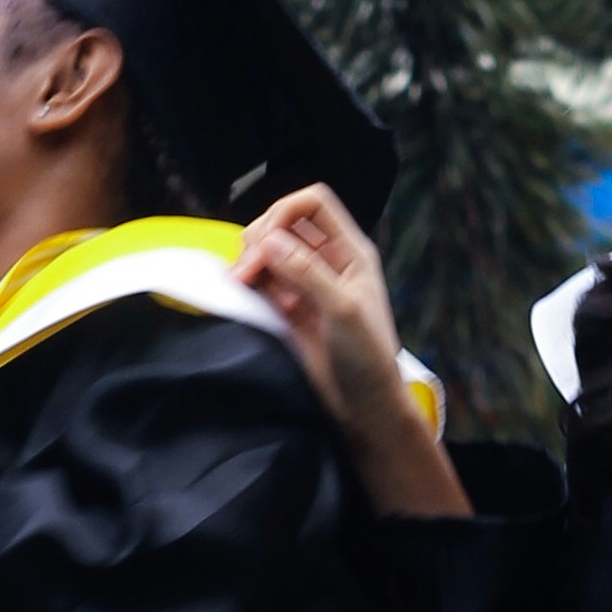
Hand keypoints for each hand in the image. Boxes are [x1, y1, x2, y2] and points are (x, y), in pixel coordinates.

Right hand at [238, 186, 468, 517]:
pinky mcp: (286, 308)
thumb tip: (269, 239)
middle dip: (260, 239)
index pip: (313, 204)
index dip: (285, 210)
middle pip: (282, 224)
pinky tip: (249, 295)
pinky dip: (249, 282)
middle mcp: (326, 261)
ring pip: (267, 252)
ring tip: (244, 283)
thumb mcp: (343, 311)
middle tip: (247, 271)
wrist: (363, 408)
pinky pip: (260, 280)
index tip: (265, 239)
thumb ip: (307, 272)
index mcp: (350, 251)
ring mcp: (304, 284)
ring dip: (250, 261)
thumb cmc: (368, 359)